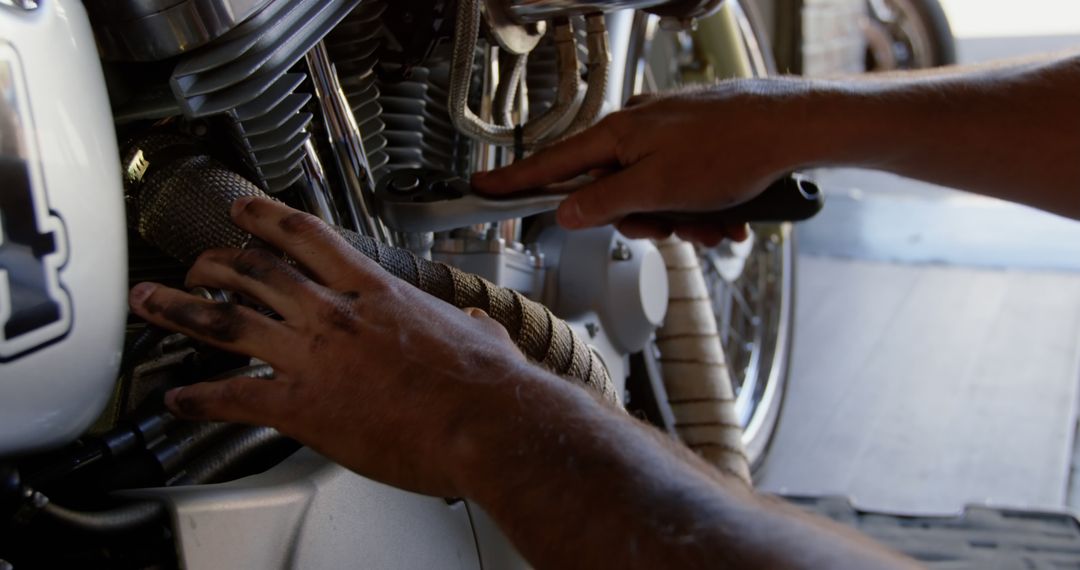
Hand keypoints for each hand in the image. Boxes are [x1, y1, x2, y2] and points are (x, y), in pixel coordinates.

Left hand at [128, 197, 526, 497]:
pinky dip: (199, 399)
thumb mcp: (482, 338)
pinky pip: (233, 396)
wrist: (485, 422)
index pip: (310, 239)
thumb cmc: (488, 385)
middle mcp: (336, 315)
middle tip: (193, 261)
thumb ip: (472, 328)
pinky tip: (180, 400)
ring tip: (153, 302)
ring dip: (182, 310)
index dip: (269, 218)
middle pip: (256, 272)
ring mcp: (314, 357)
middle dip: (215, 262)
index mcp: (377, 293)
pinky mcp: (303, 406)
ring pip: (228, 321)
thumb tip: (478, 327)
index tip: (245, 209)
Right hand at [473, 80, 808, 244]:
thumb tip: (567, 212)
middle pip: (609, 191)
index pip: (552, 165)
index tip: (484, 191)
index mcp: (617, 136)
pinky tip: (726, 216)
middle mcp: (637, 131)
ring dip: (680, 220)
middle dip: (641, 220)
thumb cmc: (728, 149)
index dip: (516, 182)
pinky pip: (680, 187)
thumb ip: (605, 202)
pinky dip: (700, 208)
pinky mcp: (694, 144)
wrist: (790, 128)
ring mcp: (667, 136)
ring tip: (711, 222)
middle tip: (669, 226)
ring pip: (651, 195)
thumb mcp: (655, 188)